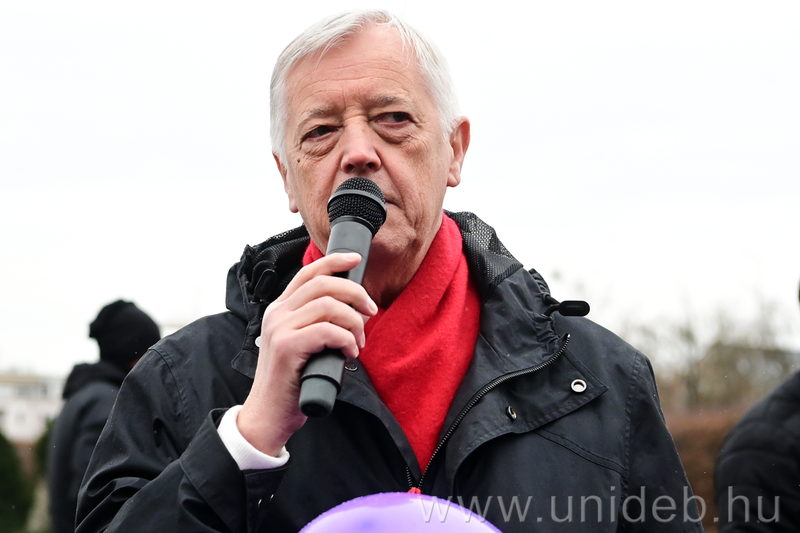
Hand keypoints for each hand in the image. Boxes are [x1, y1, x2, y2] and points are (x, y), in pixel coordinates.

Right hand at [237, 253, 377, 455]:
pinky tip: (349, 353)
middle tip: (371, 312)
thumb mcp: (302, 344)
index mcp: (280, 309)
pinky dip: (346, 339)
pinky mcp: (287, 347)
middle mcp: (277, 313)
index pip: (308, 273)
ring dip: (354, 322)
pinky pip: (327, 331)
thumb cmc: (291, 382)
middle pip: (323, 283)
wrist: (268, 415)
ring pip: (328, 305)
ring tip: (358, 342)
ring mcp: (280, 329)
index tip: (356, 260)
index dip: (334, 261)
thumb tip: (353, 311)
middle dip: (355, 293)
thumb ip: (317, 324)